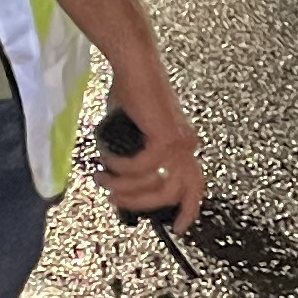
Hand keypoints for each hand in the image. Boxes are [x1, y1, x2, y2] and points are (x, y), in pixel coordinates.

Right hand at [89, 91, 207, 232]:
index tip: (178, 228)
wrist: (134, 69)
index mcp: (185, 146)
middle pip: (174, 192)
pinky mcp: (166, 136)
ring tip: (102, 178)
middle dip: (143, 203)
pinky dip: (120, 167)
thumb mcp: (134, 136)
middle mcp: (188, 146)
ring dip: (123, 186)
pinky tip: (107, 159)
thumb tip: (120, 187)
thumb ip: (135, 161)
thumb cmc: (132, 95)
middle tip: (116, 201)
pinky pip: (141, 167)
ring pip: (155, 184)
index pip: (195, 186)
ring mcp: (179, 142)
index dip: (188, 210)